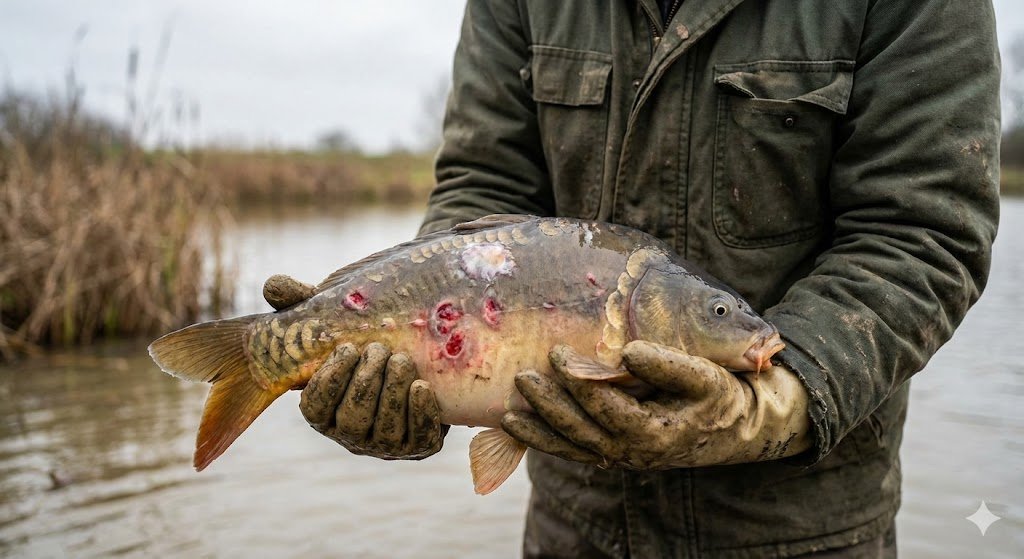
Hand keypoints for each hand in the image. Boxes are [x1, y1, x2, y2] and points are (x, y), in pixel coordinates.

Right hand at [262, 274, 447, 459]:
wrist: (417, 361)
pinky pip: (419, 438)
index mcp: (323, 410)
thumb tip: (272, 286)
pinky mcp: (419, 446)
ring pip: (385, 431)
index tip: (347, 349)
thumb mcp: (335, 322)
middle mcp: (350, 434)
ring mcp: (385, 445)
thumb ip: (302, 304)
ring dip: (392, 393)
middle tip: (378, 350)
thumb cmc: (363, 342)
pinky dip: (420, 412)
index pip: (316, 407)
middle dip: (365, 383)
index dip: (330, 380)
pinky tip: (421, 386)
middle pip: (353, 419)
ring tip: (401, 360)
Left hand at [501, 341, 810, 468]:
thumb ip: (668, 364)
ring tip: (506, 413)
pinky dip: (546, 443)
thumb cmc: (721, 397)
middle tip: (523, 376)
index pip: (605, 407)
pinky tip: (520, 429)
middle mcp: (633, 452)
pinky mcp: (616, 453)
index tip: (559, 353)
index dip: (579, 380)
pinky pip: (575, 452)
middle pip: (580, 430)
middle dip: (548, 405)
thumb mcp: (704, 377)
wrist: (736, 429)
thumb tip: (627, 350)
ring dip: (538, 432)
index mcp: (654, 432)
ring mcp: (622, 457)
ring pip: (572, 448)